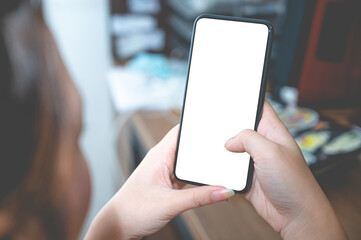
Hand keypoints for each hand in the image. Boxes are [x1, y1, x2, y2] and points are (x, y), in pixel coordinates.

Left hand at [85, 125, 233, 239]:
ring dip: (200, 163)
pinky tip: (205, 181)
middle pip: (188, 145)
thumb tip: (223, 191)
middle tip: (223, 149)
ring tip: (217, 166)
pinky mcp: (167, 182)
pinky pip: (185, 173)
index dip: (198, 125)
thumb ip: (199, 197)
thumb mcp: (171, 204)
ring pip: (187, 160)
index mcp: (159, 155)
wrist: (119, 226)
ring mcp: (164, 170)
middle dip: (205, 145)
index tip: (216, 125)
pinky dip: (196, 176)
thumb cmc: (132, 210)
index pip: (181, 130)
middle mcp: (161, 159)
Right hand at [225, 101, 347, 239]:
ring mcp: (254, 161)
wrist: (295, 216)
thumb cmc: (294, 183)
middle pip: (240, 127)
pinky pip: (229, 168)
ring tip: (210, 144)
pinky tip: (214, 165)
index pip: (259, 107)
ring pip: (232, 148)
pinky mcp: (247, 177)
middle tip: (212, 121)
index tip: (228, 93)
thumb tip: (230, 141)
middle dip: (227, 125)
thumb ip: (248, 138)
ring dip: (223, 149)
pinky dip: (222, 167)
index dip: (246, 99)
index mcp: (273, 131)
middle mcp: (263, 144)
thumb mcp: (271, 152)